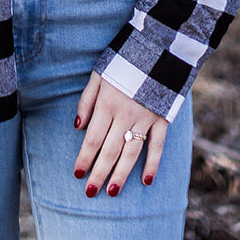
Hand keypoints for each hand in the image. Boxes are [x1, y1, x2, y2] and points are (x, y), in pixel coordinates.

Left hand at [73, 72, 166, 196]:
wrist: (158, 46)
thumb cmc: (124, 60)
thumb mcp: (99, 73)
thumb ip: (87, 100)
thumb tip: (77, 126)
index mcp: (107, 103)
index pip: (93, 138)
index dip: (85, 157)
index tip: (78, 174)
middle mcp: (125, 114)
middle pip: (110, 150)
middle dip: (99, 173)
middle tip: (90, 193)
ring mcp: (145, 118)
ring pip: (131, 152)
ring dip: (121, 174)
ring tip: (112, 192)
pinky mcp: (162, 118)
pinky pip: (158, 145)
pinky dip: (152, 163)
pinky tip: (146, 181)